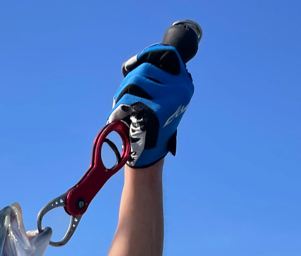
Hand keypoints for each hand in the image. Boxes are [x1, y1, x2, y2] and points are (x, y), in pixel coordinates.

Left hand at [109, 43, 193, 166]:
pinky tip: (116, 118)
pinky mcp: (158, 112)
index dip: (147, 55)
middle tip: (120, 98)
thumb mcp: (159, 98)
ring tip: (119, 109)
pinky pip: (130, 99)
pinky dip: (118, 108)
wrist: (148, 156)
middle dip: (127, 81)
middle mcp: (181, 89)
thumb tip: (134, 62)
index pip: (168, 54)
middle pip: (145, 69)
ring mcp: (171, 99)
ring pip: (135, 81)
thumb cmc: (149, 124)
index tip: (132, 64)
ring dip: (121, 94)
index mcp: (184, 83)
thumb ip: (153, 79)